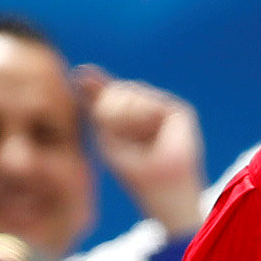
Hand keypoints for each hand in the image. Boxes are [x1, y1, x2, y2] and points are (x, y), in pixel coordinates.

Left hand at [75, 66, 205, 235]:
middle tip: (124, 139)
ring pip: (130, 91)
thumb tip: (80, 70)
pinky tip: (150, 133)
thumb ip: (96, 102)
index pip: (108, 93)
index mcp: (130, 118)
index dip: (96, 88)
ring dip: (125, 118)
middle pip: (116, 89)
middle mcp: (149, 111)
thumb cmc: (133, 171)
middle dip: (111, 113)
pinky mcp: (179, 112)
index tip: (88, 94)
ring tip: (138, 141)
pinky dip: (141, 117)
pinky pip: (147, 99)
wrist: (161, 189)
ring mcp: (165, 110)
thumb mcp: (105, 134)